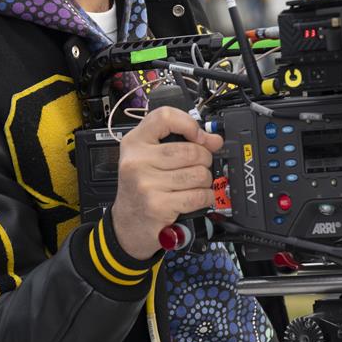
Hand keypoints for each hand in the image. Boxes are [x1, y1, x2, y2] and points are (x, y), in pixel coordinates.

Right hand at [112, 106, 222, 258]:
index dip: (189, 124)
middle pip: (191, 150)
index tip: (198, 136)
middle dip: (204, 160)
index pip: (165, 117)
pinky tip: (197, 198)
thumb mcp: (152, 159)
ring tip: (194, 185)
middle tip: (198, 167)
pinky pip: (197, 195)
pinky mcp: (157, 205)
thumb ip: (181, 143)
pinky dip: (205, 198)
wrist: (127, 224)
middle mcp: (137, 161)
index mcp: (135, 142)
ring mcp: (146, 183)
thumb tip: (214, 140)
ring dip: (205, 181)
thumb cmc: (142, 188)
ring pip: (198, 173)